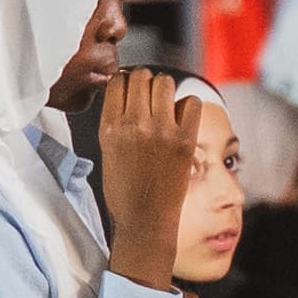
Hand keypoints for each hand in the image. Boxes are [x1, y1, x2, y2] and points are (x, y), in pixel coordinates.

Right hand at [99, 71, 201, 288]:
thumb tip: (126, 91)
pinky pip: (191, 102)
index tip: (131, 92)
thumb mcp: (107, 150)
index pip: (118, 81)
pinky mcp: (185, 140)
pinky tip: (181, 121)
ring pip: (165, 82)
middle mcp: (134, 124)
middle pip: (142, 76)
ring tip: (164, 108)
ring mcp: (161, 131)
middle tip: (149, 99)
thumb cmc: (124, 190)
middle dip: (145, 83)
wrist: (145, 221)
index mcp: (110, 127)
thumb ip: (115, 120)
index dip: (125, 83)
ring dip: (165, 90)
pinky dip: (187, 107)